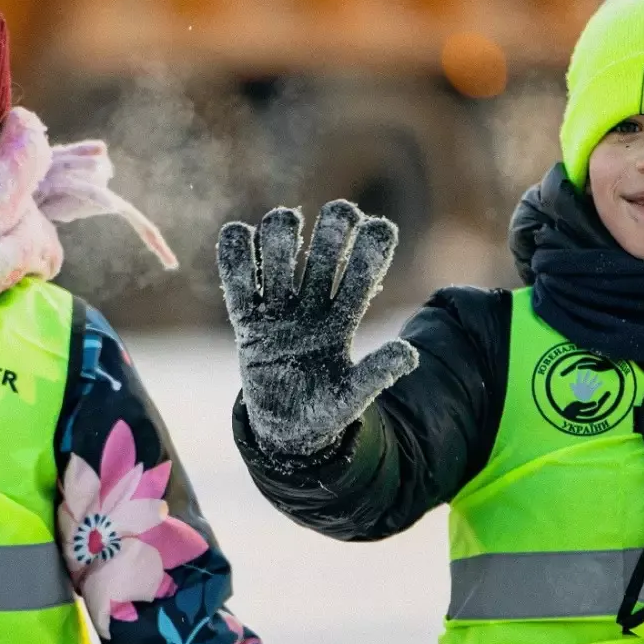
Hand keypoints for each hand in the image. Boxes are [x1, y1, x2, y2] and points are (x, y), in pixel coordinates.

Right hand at [218, 201, 417, 457]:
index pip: (361, 273)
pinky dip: (235, 254)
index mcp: (343, 320)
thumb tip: (408, 353)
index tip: (378, 227)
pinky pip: (238, 283)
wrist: (286, 430)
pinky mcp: (247, 321)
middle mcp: (312, 306)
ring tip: (285, 223)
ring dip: (282, 233)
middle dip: (333, 228)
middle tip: (340, 213)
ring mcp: (278, 310)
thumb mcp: (352, 399)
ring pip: (279, 256)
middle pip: (324, 252)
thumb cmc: (325, 411)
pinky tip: (238, 234)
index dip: (372, 248)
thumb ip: (376, 374)